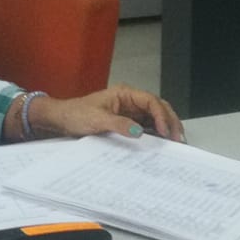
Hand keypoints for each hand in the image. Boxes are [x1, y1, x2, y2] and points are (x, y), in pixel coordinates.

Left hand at [19, 84, 183, 143]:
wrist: (62, 120)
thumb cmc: (76, 115)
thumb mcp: (96, 120)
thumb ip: (118, 124)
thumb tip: (139, 131)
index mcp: (124, 94)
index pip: (150, 101)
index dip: (161, 115)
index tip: (165, 131)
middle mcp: (130, 101)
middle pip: (158, 107)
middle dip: (169, 121)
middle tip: (178, 139)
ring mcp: (130, 112)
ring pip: (155, 117)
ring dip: (165, 128)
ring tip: (175, 143)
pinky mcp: (127, 122)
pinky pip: (146, 127)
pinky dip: (155, 135)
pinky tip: (161, 145)